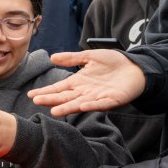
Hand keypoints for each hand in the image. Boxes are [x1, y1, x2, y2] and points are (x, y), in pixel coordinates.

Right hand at [27, 50, 144, 115]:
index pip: (59, 88)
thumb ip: (72, 58)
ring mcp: (97, 97)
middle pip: (65, 97)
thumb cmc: (113, 63)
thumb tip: (52, 58)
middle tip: (37, 102)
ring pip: (79, 103)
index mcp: (78, 82)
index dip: (46, 91)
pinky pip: (101, 104)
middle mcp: (85, 92)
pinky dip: (92, 106)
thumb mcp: (89, 56)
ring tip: (55, 110)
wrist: (135, 68)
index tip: (32, 95)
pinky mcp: (112, 100)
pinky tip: (83, 106)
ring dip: (68, 107)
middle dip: (51, 99)